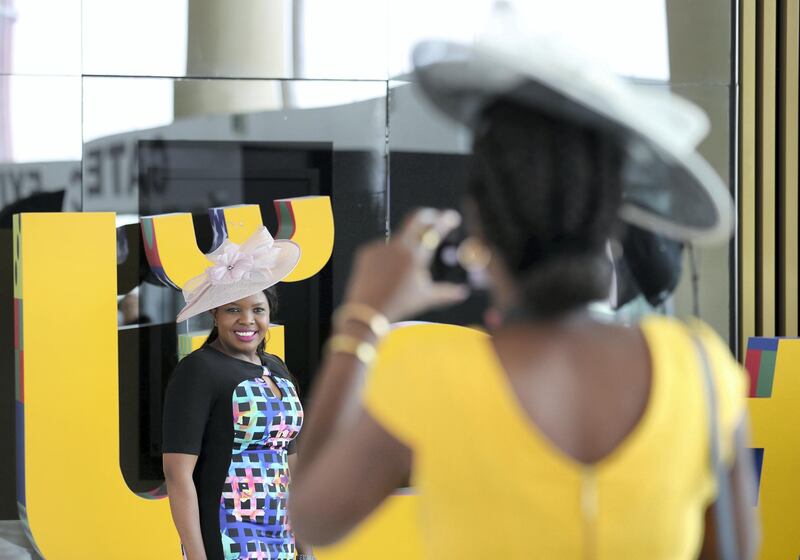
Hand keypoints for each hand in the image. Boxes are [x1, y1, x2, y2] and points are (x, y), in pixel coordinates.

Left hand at [344, 208, 469, 321]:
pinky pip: (382, 249)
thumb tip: (463, 292)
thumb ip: (447, 292)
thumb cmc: (398, 305)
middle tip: (435, 218)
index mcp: (415, 256)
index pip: (434, 231)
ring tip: (403, 270)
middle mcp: (398, 246)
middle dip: (428, 216)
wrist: (366, 311)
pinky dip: (388, 257)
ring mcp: (381, 246)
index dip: (445, 221)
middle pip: (416, 219)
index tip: (452, 217)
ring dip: (406, 247)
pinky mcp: (367, 250)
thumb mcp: (426, 298)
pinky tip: (387, 273)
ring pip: (399, 240)